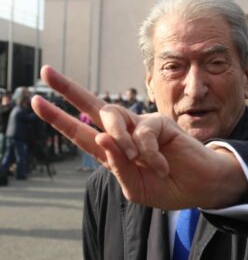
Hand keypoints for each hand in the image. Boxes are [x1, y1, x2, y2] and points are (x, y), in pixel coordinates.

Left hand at [31, 65, 247, 209]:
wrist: (200, 186)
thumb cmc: (168, 187)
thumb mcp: (135, 187)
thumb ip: (115, 166)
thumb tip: (100, 137)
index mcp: (113, 152)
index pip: (81, 133)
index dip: (59, 118)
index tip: (36, 101)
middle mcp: (123, 135)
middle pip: (92, 107)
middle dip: (67, 90)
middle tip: (46, 72)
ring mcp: (140, 126)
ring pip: (112, 116)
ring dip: (118, 139)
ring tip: (136, 160)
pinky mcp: (159, 122)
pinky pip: (141, 134)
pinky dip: (148, 154)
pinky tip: (160, 166)